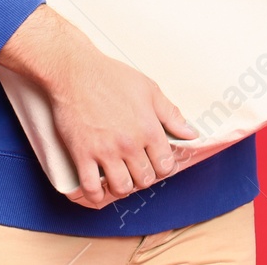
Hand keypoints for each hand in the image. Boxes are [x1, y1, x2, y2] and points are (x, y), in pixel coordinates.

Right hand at [53, 47, 198, 209]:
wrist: (75, 71)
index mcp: (148, 128)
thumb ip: (171, 114)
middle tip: (136, 169)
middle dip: (143, 177)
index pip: (165, 165)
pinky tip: (99, 189)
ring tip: (120, 177)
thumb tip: (191, 133)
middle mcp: (129, 144)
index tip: (156, 163)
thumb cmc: (112, 76)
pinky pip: (91, 188)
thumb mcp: (149, 89)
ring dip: (122, 187)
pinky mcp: (82, 154)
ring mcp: (105, 151)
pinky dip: (96, 195)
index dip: (163, 167)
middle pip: (145, 179)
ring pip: (121, 187)